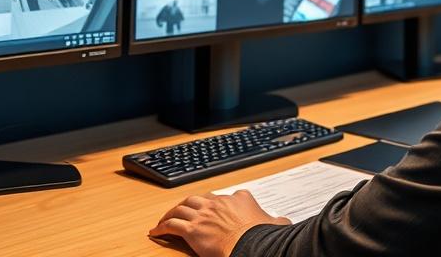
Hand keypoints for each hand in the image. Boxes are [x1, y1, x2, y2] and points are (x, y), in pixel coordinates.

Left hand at [149, 190, 289, 256]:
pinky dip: (162, 227)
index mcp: (238, 198)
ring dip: (171, 213)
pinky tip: (156, 231)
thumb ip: (277, 220)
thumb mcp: (275, 223)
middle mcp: (218, 202)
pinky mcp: (192, 229)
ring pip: (181, 208)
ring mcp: (204, 214)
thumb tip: (285, 221)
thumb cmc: (260, 236)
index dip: (217, 203)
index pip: (225, 196)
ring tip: (166, 219)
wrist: (249, 245)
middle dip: (189, 204)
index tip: (214, 208)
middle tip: (183, 210)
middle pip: (198, 198)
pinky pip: (172, 225)